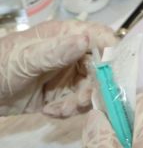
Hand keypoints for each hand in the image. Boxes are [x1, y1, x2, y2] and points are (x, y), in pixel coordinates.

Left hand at [0, 20, 115, 115]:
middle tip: (80, 101)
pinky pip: (79, 104)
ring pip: (93, 89)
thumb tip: (86, 39)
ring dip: (80, 103)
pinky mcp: (64, 94)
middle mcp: (73, 53)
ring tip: (59, 109)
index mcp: (66, 35)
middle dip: (94, 87)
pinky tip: (49, 111)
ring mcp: (70, 74)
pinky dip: (68, 110)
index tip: (111, 74)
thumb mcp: (26, 58)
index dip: (112, 53)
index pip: (101, 37)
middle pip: (102, 68)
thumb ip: (57, 51)